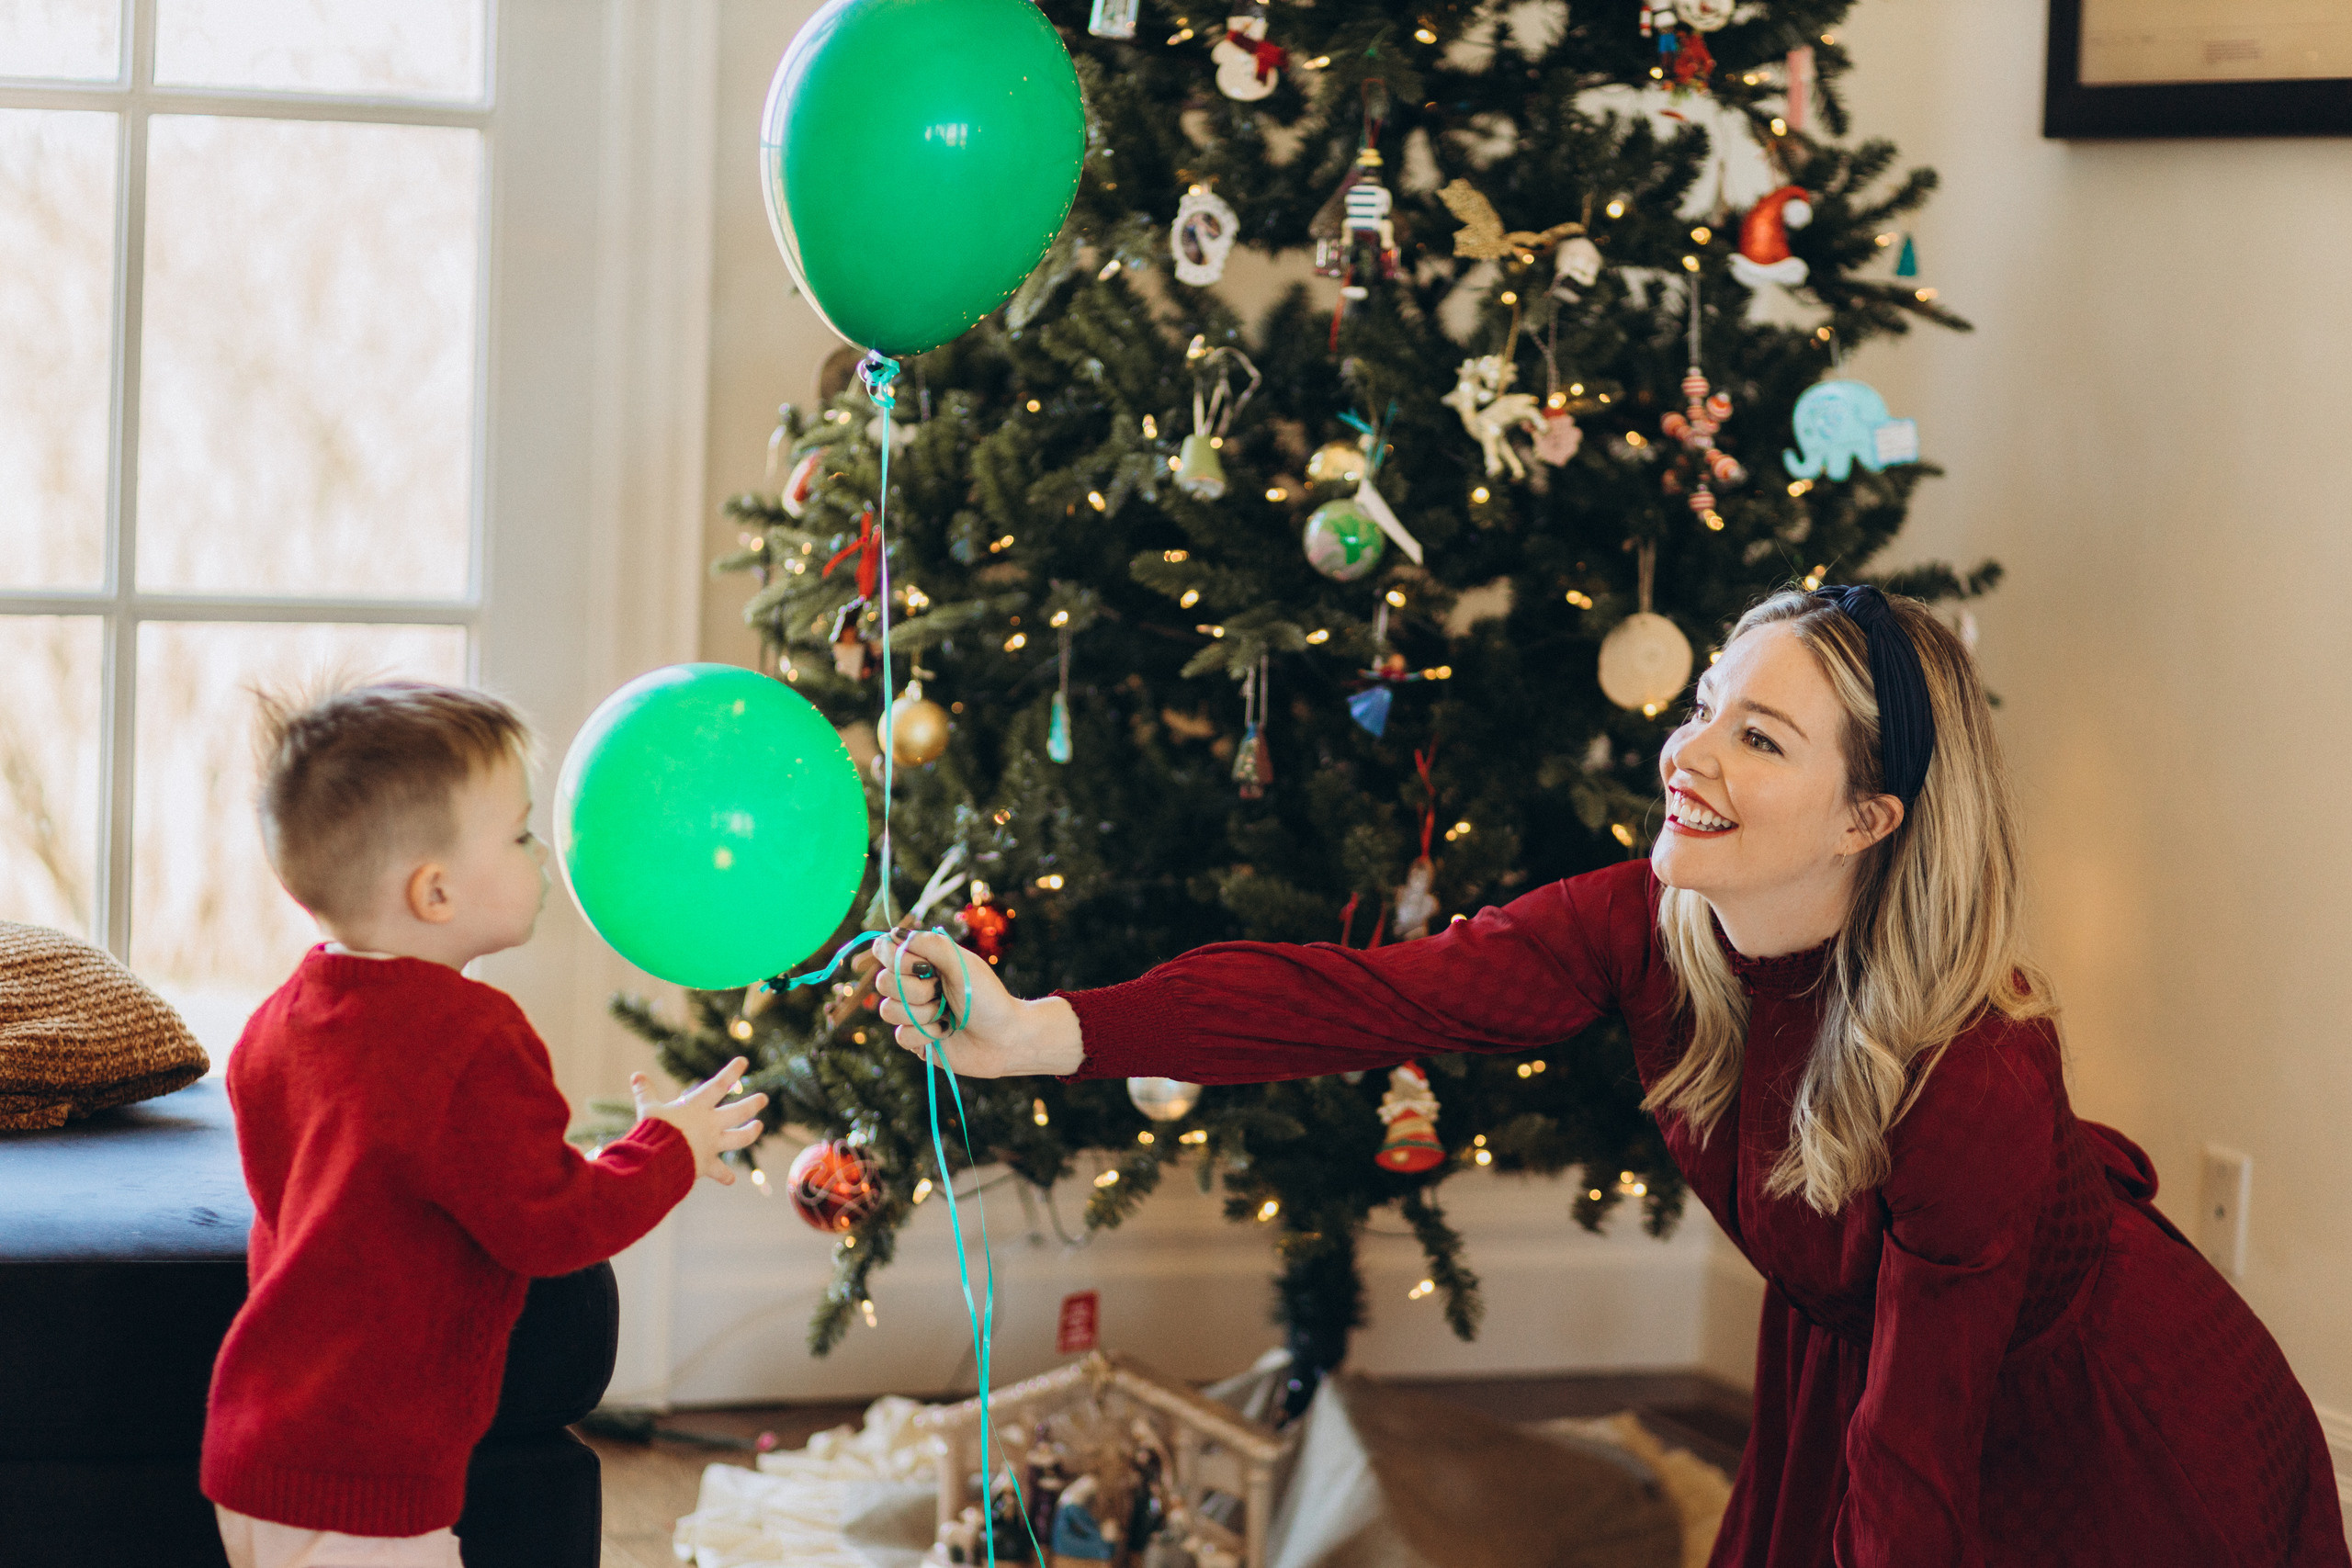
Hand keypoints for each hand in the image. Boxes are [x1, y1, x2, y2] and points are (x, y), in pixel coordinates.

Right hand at [631, 1057, 767, 1183]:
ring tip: (759, 1127)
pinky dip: (725, 1176)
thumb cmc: (652, 1132)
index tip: (744, 1061)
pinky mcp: (707, 1165)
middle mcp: (709, 1125)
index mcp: (697, 1108)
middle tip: (764, 1098)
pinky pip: (720, 1172)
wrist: (658, 1161)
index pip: (718, 1085)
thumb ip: (645, 1093)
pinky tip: (731, 1180)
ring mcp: (711, 1145)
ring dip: (750, 1133)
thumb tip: (636, 1075)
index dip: (732, 1072)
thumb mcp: (648, 1110)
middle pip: (737, 1112)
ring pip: (739, 1139)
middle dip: (752, 1104)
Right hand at [875, 928, 1084, 1077]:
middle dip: (916, 990)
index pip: (884, 949)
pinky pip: (901, 1036)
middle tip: (941, 992)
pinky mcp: (915, 1039)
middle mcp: (914, 984)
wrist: (1005, 1038)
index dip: (894, 958)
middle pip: (883, 982)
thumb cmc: (988, 998)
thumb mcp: (962, 964)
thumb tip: (895, 933)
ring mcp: (912, 1013)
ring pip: (888, 1010)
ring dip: (922, 1014)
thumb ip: (930, 945)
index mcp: (923, 961)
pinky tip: (945, 1033)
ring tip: (946, 1014)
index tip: (922, 966)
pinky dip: (926, 1034)